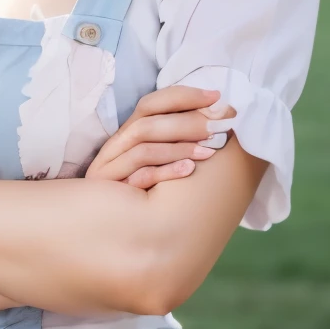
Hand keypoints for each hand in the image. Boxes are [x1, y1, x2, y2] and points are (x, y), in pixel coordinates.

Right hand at [85, 85, 234, 188]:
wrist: (120, 232)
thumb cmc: (149, 193)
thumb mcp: (162, 159)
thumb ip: (178, 136)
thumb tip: (215, 113)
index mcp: (128, 134)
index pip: (151, 103)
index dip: (183, 96)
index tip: (216, 97)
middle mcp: (115, 147)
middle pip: (148, 123)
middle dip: (188, 122)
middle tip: (220, 126)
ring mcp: (109, 169)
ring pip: (143, 149)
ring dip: (180, 147)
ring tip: (210, 151)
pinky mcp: (110, 192)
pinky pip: (140, 177)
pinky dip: (166, 172)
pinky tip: (190, 170)